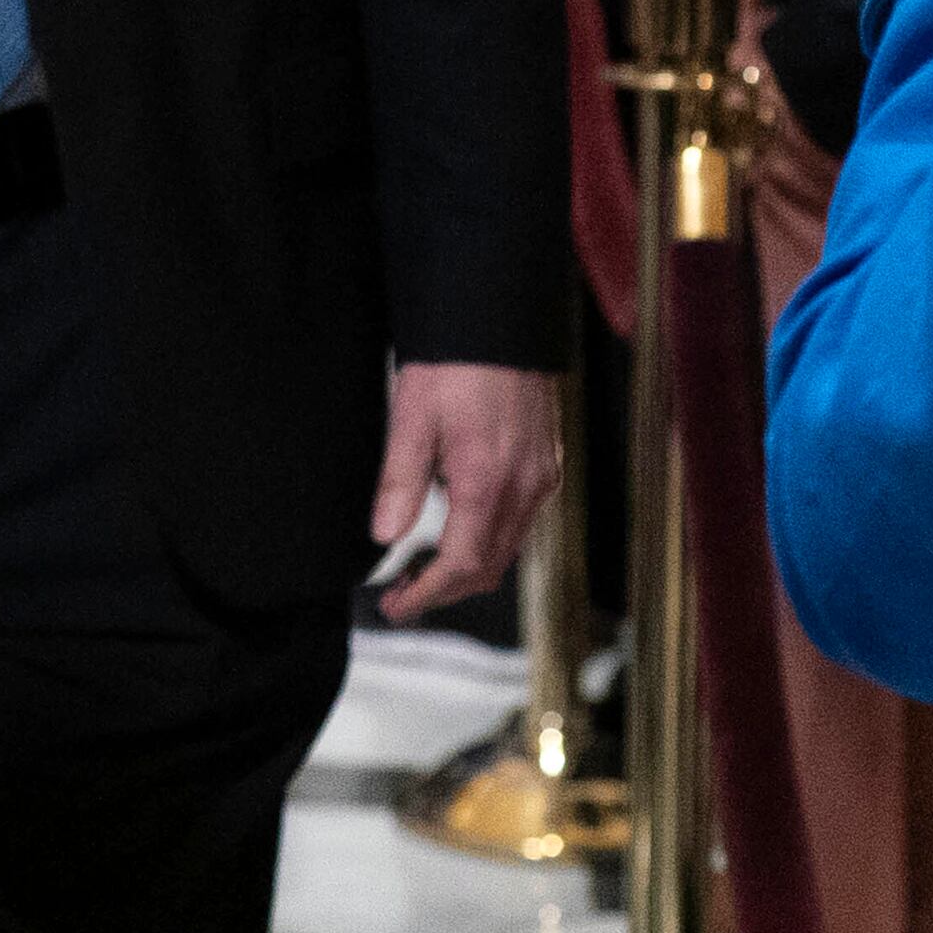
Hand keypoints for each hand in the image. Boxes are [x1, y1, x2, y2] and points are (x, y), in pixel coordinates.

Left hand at [372, 358, 559, 621]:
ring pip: (510, 546)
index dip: (428, 594)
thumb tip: (384, 537)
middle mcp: (526, 488)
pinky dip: (490, 540)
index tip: (395, 607)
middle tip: (401, 597)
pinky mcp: (548, 463)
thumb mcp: (411, 419)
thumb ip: (399, 482)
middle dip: (446, 590)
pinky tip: (457, 530)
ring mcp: (543, 477)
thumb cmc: (452, 366)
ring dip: (469, 568)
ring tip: (421, 571)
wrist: (500, 324)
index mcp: (488, 483)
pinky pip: (522, 520)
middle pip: (491, 566)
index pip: (463, 564)